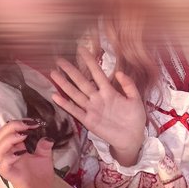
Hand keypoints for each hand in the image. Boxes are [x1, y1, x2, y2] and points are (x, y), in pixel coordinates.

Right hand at [0, 120, 54, 187]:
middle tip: (26, 126)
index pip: (7, 131)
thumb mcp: (45, 157)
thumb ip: (44, 146)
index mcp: (14, 148)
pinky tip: (21, 153)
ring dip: (9, 140)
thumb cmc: (40, 175)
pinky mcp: (9, 176)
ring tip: (23, 136)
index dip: (17, 124)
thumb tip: (47, 136)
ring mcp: (7, 165)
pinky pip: (3, 165)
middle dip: (11, 127)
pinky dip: (10, 157)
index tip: (33, 122)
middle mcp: (7, 155)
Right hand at [51, 47, 146, 165]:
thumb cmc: (135, 118)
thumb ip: (128, 86)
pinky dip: (65, 104)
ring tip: (53, 73)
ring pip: (75, 94)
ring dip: (64, 84)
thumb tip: (118, 72)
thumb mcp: (135, 100)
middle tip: (59, 60)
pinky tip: (55, 96)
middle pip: (82, 81)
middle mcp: (98, 98)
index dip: (89, 62)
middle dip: (71, 71)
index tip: (81, 50)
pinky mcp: (88, 121)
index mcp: (109, 91)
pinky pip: (75, 111)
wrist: (132, 138)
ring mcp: (92, 109)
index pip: (97, 73)